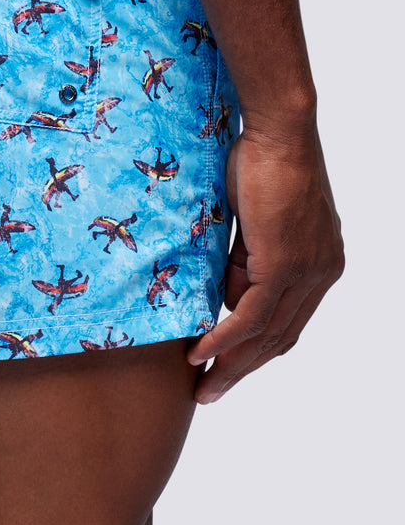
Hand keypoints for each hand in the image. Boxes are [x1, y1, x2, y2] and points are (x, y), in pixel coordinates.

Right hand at [188, 122, 343, 402]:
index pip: (289, 321)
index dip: (256, 349)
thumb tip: (225, 295)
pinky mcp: (286, 265)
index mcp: (321, 263)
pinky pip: (251, 315)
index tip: (226, 366)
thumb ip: (246, 260)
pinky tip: (202, 354)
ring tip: (203, 386)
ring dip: (231, 364)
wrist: (279, 132)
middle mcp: (322, 273)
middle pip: (280, 338)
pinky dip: (224, 338)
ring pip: (267, 335)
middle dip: (243, 369)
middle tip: (211, 392)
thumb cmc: (262, 162)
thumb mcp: (253, 222)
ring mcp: (308, 271)